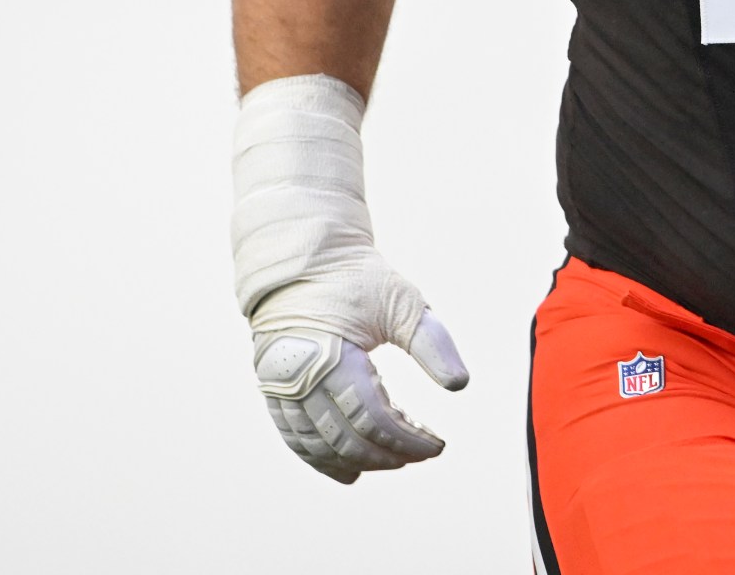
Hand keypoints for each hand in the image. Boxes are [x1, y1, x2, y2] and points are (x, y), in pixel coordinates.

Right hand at [234, 74, 470, 483]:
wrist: (303, 261)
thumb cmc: (357, 279)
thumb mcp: (402, 302)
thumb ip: (433, 343)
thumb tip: (461, 385)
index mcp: (332, 357)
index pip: (374, 418)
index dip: (408, 439)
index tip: (437, 444)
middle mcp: (300, 378)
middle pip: (347, 439)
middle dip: (389, 454)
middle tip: (422, 455)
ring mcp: (281, 387)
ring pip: (319, 445)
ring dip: (358, 462)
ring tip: (393, 463)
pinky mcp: (273, 390)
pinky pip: (295, 438)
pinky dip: (322, 459)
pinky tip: (348, 472)